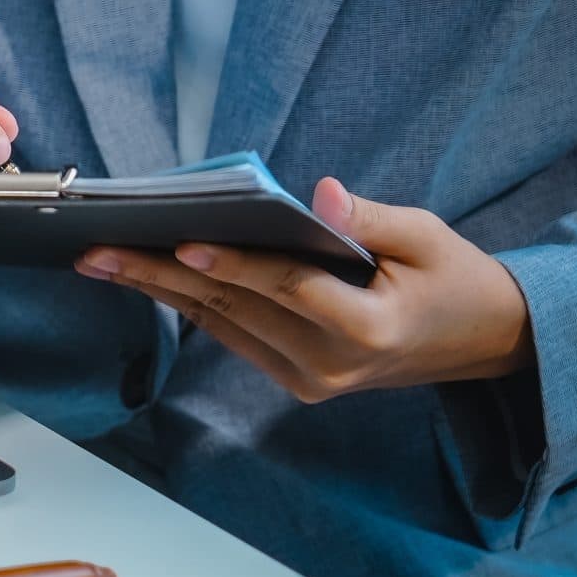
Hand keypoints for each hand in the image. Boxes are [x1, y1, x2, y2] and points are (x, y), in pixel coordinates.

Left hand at [76, 177, 536, 402]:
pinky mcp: (296, 381)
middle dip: (159, 275)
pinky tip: (143, 278)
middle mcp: (330, 362)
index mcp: (368, 327)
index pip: (286, 288)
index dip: (233, 264)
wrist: (481, 341)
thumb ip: (371, 219)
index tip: (181, 244)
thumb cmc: (454, 277)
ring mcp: (309, 379)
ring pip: (220, 325)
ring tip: (99, 261)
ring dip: (157, 291)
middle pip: (234, 309)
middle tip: (96, 250)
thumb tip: (321, 194)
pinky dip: (188, 305)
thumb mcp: (429, 236)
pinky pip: (233, 336)